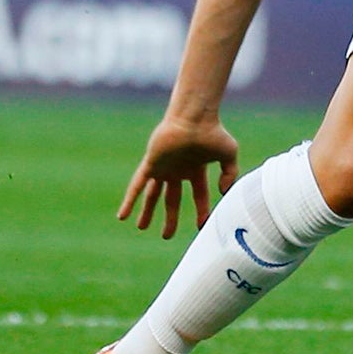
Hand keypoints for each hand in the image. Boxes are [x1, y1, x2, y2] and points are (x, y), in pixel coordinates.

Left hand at [118, 114, 239, 238]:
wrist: (194, 117)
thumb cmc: (213, 132)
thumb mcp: (229, 155)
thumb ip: (229, 173)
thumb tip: (223, 191)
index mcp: (195, 170)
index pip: (198, 195)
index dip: (201, 210)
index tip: (201, 225)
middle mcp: (177, 170)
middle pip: (171, 199)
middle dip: (169, 218)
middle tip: (166, 236)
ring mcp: (163, 167)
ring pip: (152, 194)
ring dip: (147, 211)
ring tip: (141, 227)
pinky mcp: (151, 164)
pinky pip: (137, 185)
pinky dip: (130, 201)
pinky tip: (123, 215)